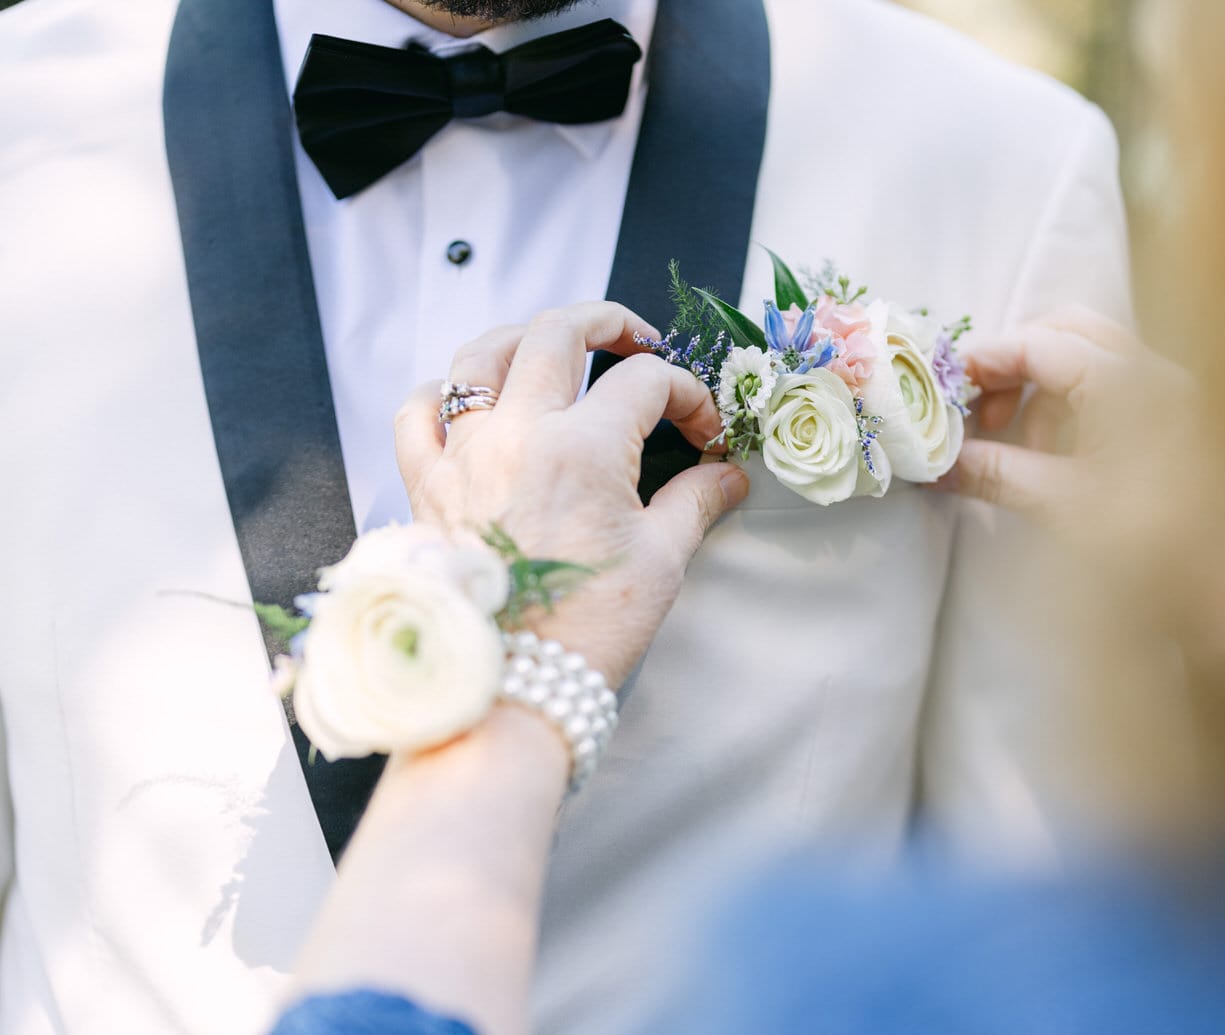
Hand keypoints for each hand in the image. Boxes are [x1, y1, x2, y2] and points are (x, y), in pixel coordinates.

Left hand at [393, 302, 748, 685]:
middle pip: (557, 334)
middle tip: (638, 339)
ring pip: (480, 355)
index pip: (646, 383)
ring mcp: (463, 456)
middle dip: (608, 323)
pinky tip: (469, 398)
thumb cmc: (588, 630)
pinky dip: (441, 393)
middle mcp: (516, 435)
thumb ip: (695, 502)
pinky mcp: (426, 488)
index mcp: (582, 449)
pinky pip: (417, 414)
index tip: (705, 433)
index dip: (688, 396)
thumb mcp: (661, 562)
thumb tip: (728, 476)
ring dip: (523, 336)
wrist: (511, 691)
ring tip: (555, 346)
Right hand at [934, 307, 1224, 627]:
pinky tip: (1054, 455)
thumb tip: (937, 462)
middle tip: (978, 410)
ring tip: (1016, 442)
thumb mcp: (1060, 508)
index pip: (1039, 343)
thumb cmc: (1151, 553)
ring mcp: (1173, 392)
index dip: (984, 362)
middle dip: (1013, 362)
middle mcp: (1157, 372)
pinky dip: (1072, 403)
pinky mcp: (1177, 419)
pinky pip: (1113, 385)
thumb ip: (995, 473)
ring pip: (1090, 355)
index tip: (944, 392)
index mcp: (1130, 384)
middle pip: (1067, 330)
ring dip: (1041, 385)